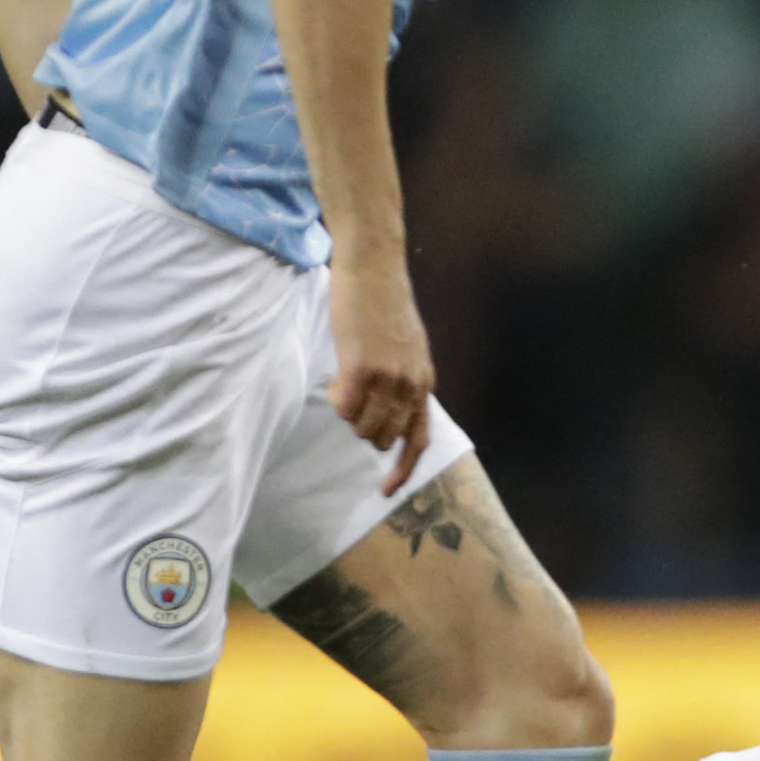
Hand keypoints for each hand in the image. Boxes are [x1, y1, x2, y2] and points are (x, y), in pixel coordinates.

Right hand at [327, 262, 436, 493]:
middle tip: (353, 395)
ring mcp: (388, 378)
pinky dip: (335, 399)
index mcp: (424, 382)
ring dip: (348, 413)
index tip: (386, 491)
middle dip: (363, 427)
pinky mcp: (362, 368)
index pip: (419, 439)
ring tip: (345, 380)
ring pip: (361, 426)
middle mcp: (411, 385)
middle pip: (383, 437)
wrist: (374, 269)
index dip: (403, 470)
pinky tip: (336, 377)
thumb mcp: (407, 348)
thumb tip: (387, 414)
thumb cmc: (384, 305)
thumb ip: (402, 381)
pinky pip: (342, 408)